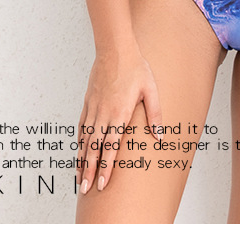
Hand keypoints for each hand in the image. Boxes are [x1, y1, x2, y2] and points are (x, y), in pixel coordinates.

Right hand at [77, 44, 162, 194]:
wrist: (115, 48)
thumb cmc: (136, 68)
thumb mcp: (151, 90)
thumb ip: (155, 115)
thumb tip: (160, 137)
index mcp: (120, 113)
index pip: (111, 146)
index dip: (107, 167)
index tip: (103, 184)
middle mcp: (104, 114)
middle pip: (94, 148)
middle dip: (90, 170)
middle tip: (86, 190)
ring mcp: (94, 108)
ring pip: (85, 139)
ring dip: (82, 160)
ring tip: (80, 178)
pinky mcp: (88, 102)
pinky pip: (82, 126)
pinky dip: (80, 141)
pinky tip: (79, 151)